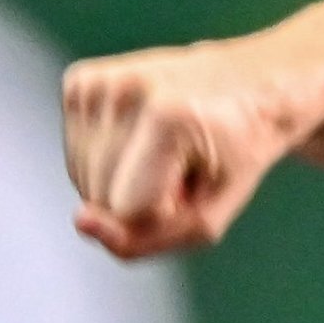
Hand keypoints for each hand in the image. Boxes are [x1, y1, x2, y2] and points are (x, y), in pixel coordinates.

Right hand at [60, 38, 307, 259]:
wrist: (247, 85)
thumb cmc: (234, 157)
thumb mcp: (207, 217)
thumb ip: (143, 240)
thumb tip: (78, 222)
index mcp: (167, 117)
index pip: (127, 212)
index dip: (163, 214)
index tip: (197, 181)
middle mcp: (125, 90)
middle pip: (101, 198)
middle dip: (141, 199)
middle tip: (183, 165)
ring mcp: (97, 82)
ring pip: (83, 182)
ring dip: (122, 182)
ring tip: (164, 149)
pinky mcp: (79, 81)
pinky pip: (75, 158)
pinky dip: (106, 161)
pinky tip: (140, 136)